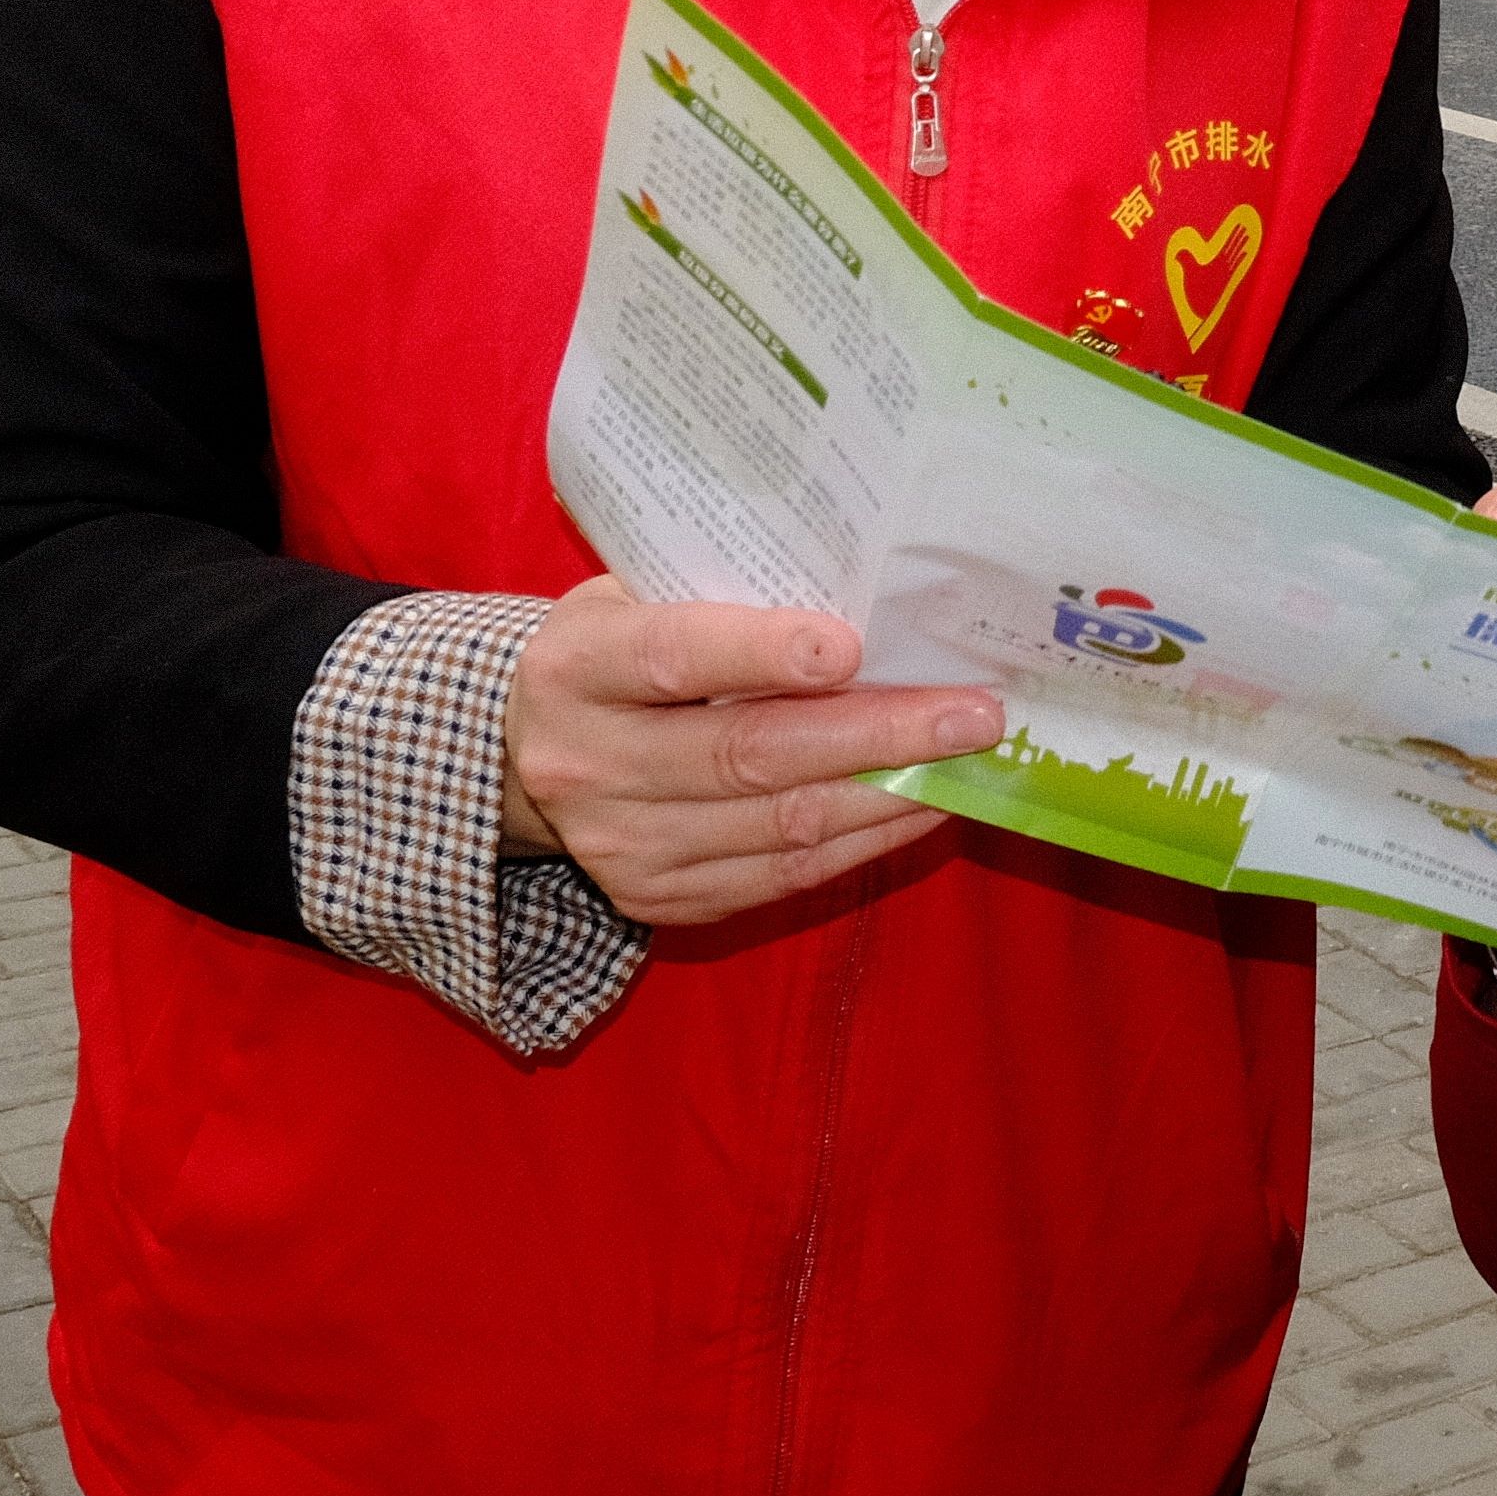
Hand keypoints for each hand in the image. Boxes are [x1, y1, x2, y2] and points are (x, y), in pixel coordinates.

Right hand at [497, 575, 1002, 927]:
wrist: (525, 753)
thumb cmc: (613, 651)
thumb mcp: (634, 597)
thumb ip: (723, 596)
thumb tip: (866, 602)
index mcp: (576, 670)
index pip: (673, 660)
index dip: (763, 653)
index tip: (853, 646)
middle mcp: (588, 766)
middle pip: (748, 756)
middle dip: (876, 734)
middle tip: (971, 713)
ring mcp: (622, 846)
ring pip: (779, 828)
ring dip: (888, 795)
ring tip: (967, 760)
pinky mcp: (658, 900)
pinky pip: (782, 878)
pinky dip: (863, 843)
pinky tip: (919, 806)